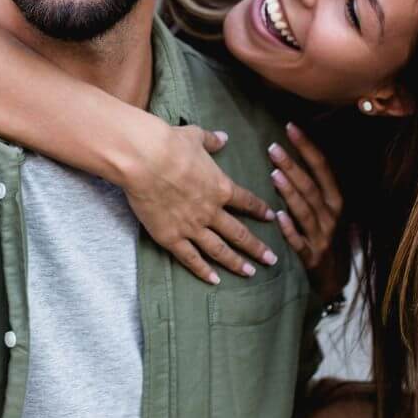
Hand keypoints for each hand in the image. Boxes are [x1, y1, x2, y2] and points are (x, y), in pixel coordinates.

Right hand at [123, 122, 276, 284]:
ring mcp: (192, 227)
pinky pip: (190, 258)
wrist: (145, 159)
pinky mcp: (171, 237)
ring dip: (236, 262)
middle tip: (272, 260)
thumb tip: (223, 137)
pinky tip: (214, 280)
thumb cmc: (170, 144)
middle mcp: (211, 211)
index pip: (247, 202)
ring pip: (219, 250)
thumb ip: (212, 140)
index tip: (272, 218)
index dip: (260, 210)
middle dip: (257, 247)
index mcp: (220, 187)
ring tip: (250, 273)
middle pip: (239, 233)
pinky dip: (203, 270)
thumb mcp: (195, 136)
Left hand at [267, 123, 344, 294]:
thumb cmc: (325, 235)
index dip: (307, 147)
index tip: (290, 127)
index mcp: (336, 200)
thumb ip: (315, 184)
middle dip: (293, 166)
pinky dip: (290, 229)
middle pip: (311, 186)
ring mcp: (322, 237)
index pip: (323, 168)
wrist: (334, 279)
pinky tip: (278, 217)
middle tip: (273, 148)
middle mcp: (332, 216)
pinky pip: (300, 242)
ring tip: (274, 174)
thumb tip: (297, 150)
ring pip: (306, 211)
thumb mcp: (328, 209)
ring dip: (290, 193)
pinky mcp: (311, 257)